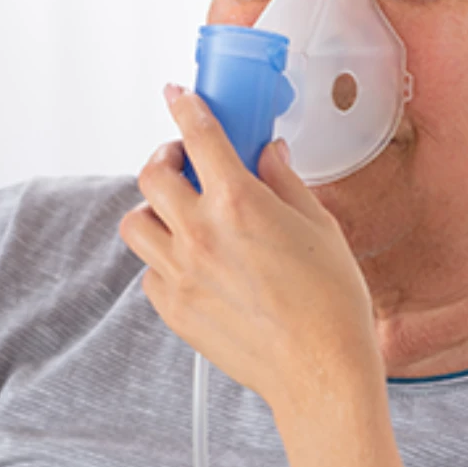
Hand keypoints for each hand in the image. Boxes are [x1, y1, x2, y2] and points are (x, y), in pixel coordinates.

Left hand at [120, 85, 382, 417]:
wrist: (320, 371)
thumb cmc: (331, 303)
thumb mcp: (320, 227)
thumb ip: (286, 182)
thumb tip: (268, 154)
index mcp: (239, 203)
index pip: (199, 134)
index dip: (185, 106)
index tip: (179, 95)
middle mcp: (200, 233)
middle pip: (152, 175)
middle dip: (165, 159)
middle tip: (183, 162)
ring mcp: (181, 274)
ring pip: (136, 223)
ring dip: (154, 210)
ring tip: (179, 215)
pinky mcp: (175, 309)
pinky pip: (150, 271)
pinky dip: (164, 259)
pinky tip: (193, 263)